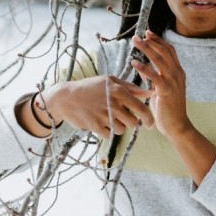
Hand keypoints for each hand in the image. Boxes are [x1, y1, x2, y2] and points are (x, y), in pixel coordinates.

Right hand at [36, 75, 153, 139]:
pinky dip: (107, 131)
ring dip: (119, 126)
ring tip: (110, 118)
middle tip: (124, 118)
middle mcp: (113, 104)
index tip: (150, 124)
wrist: (65, 97)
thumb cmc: (90, 87)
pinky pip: (109, 134)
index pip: (141, 109)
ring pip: (122, 129)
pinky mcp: (94, 126)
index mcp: (119, 91)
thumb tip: (150, 92)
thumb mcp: (110, 81)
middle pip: (133, 122)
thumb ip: (131, 88)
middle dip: (131, 122)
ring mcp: (103, 115)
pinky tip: (102, 123)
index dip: (149, 118)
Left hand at [130, 30, 190, 137]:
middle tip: (138, 35)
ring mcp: (173, 81)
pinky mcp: (167, 90)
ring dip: (146, 49)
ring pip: (159, 59)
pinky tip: (134, 63)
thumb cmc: (168, 109)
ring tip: (135, 42)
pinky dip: (143, 68)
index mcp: (178, 72)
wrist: (177, 126)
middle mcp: (178, 74)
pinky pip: (154, 76)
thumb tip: (143, 68)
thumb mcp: (160, 90)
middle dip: (150, 41)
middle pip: (164, 51)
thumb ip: (153, 78)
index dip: (159, 41)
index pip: (170, 51)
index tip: (148, 33)